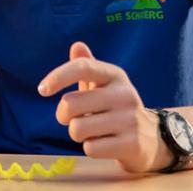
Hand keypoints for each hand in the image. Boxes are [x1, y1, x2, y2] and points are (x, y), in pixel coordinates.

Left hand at [38, 42, 172, 172]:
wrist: (151, 139)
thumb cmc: (115, 108)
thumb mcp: (103, 85)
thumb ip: (87, 65)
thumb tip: (77, 46)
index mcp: (114, 75)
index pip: (83, 67)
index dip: (58, 76)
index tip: (42, 90)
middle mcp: (124, 94)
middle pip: (71, 104)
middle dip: (63, 116)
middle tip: (73, 119)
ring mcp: (130, 119)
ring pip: (77, 129)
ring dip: (77, 134)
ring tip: (92, 131)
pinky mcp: (132, 144)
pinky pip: (91, 148)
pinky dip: (90, 148)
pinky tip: (104, 143)